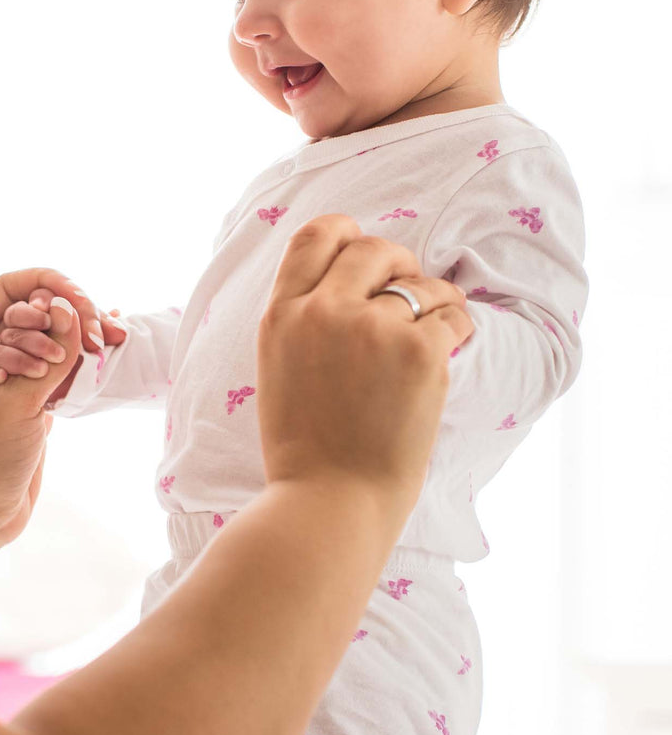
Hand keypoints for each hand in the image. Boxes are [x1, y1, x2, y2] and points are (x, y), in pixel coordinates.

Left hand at [0, 269, 107, 558]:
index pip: (9, 289)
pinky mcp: (31, 399)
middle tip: (99, 337)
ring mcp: (12, 376)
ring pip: (51, 337)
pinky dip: (82, 358)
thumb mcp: (13, 409)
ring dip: (81, 334)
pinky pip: (59, 366)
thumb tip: (70, 311)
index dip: (47, 285)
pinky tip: (109, 347)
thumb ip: (48, 361)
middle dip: (71, 312)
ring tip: (114, 339)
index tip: (80, 301)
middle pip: (35, 309)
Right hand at [257, 214, 474, 515]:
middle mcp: (324, 312)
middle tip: (407, 293)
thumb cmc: (304, 448)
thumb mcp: (278, 369)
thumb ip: (302, 320)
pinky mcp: (419, 353)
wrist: (329, 501)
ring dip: (434, 300)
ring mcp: (373, 330)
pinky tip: (449, 349)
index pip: (315, 235)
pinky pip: (453, 315)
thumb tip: (346, 282)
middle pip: (372, 248)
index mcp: (282, 315)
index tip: (364, 256)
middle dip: (397, 263)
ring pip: (420, 283)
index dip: (346, 233)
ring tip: (433, 329)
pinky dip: (457, 328)